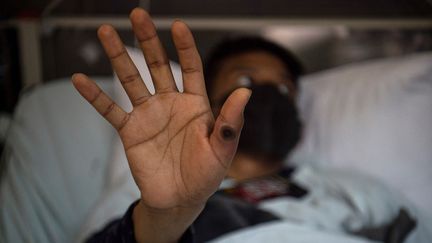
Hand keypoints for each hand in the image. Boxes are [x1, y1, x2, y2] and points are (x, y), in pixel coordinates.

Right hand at [72, 8, 249, 241]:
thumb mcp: (223, 149)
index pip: (190, 68)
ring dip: (118, 57)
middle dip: (148, 40)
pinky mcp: (130, 131)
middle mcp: (170, 104)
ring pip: (131, 80)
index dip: (184, 47)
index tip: (177, 25)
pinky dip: (95, 96)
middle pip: (157, 65)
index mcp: (195, 105)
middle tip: (137, 15)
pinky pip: (110, 110)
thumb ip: (230, 122)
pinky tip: (80, 80)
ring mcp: (148, 115)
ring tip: (106, 32)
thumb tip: (245, 92)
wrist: (181, 199)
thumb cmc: (206, 175)